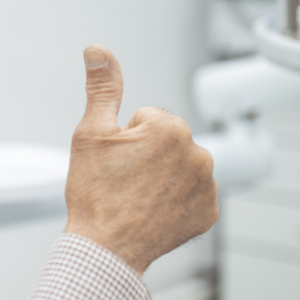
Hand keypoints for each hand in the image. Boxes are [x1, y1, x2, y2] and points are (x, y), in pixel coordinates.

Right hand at [64, 45, 217, 273]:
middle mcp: (197, 153)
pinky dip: (176, 201)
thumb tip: (98, 51)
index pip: (146, 119)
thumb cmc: (95, 195)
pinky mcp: (209, 211)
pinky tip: (153, 211)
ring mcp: (207, 185)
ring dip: (163, 177)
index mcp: (170, 128)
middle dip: (148, 155)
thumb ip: (103, 87)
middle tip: (124, 181)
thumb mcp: (90, 134)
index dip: (126, 140)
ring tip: (137, 197)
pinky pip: (192, 195)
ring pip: (180, 167)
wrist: (105, 249)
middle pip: (167, 142)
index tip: (117, 162)